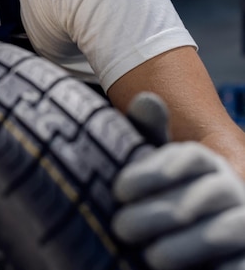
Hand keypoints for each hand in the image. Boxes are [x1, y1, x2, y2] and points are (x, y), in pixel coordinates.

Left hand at [112, 141, 244, 269]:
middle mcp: (228, 186)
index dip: (153, 171)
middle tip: (121, 227)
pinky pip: (236, 263)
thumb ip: (148, 133)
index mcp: (203, 160)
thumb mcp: (150, 162)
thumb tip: (147, 99)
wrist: (181, 233)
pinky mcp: (244, 256)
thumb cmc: (159, 193)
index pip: (186, 156)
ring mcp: (240, 220)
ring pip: (221, 231)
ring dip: (184, 246)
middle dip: (157, 213)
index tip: (119, 189)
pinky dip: (218, 269)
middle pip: (200, 195)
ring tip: (151, 255)